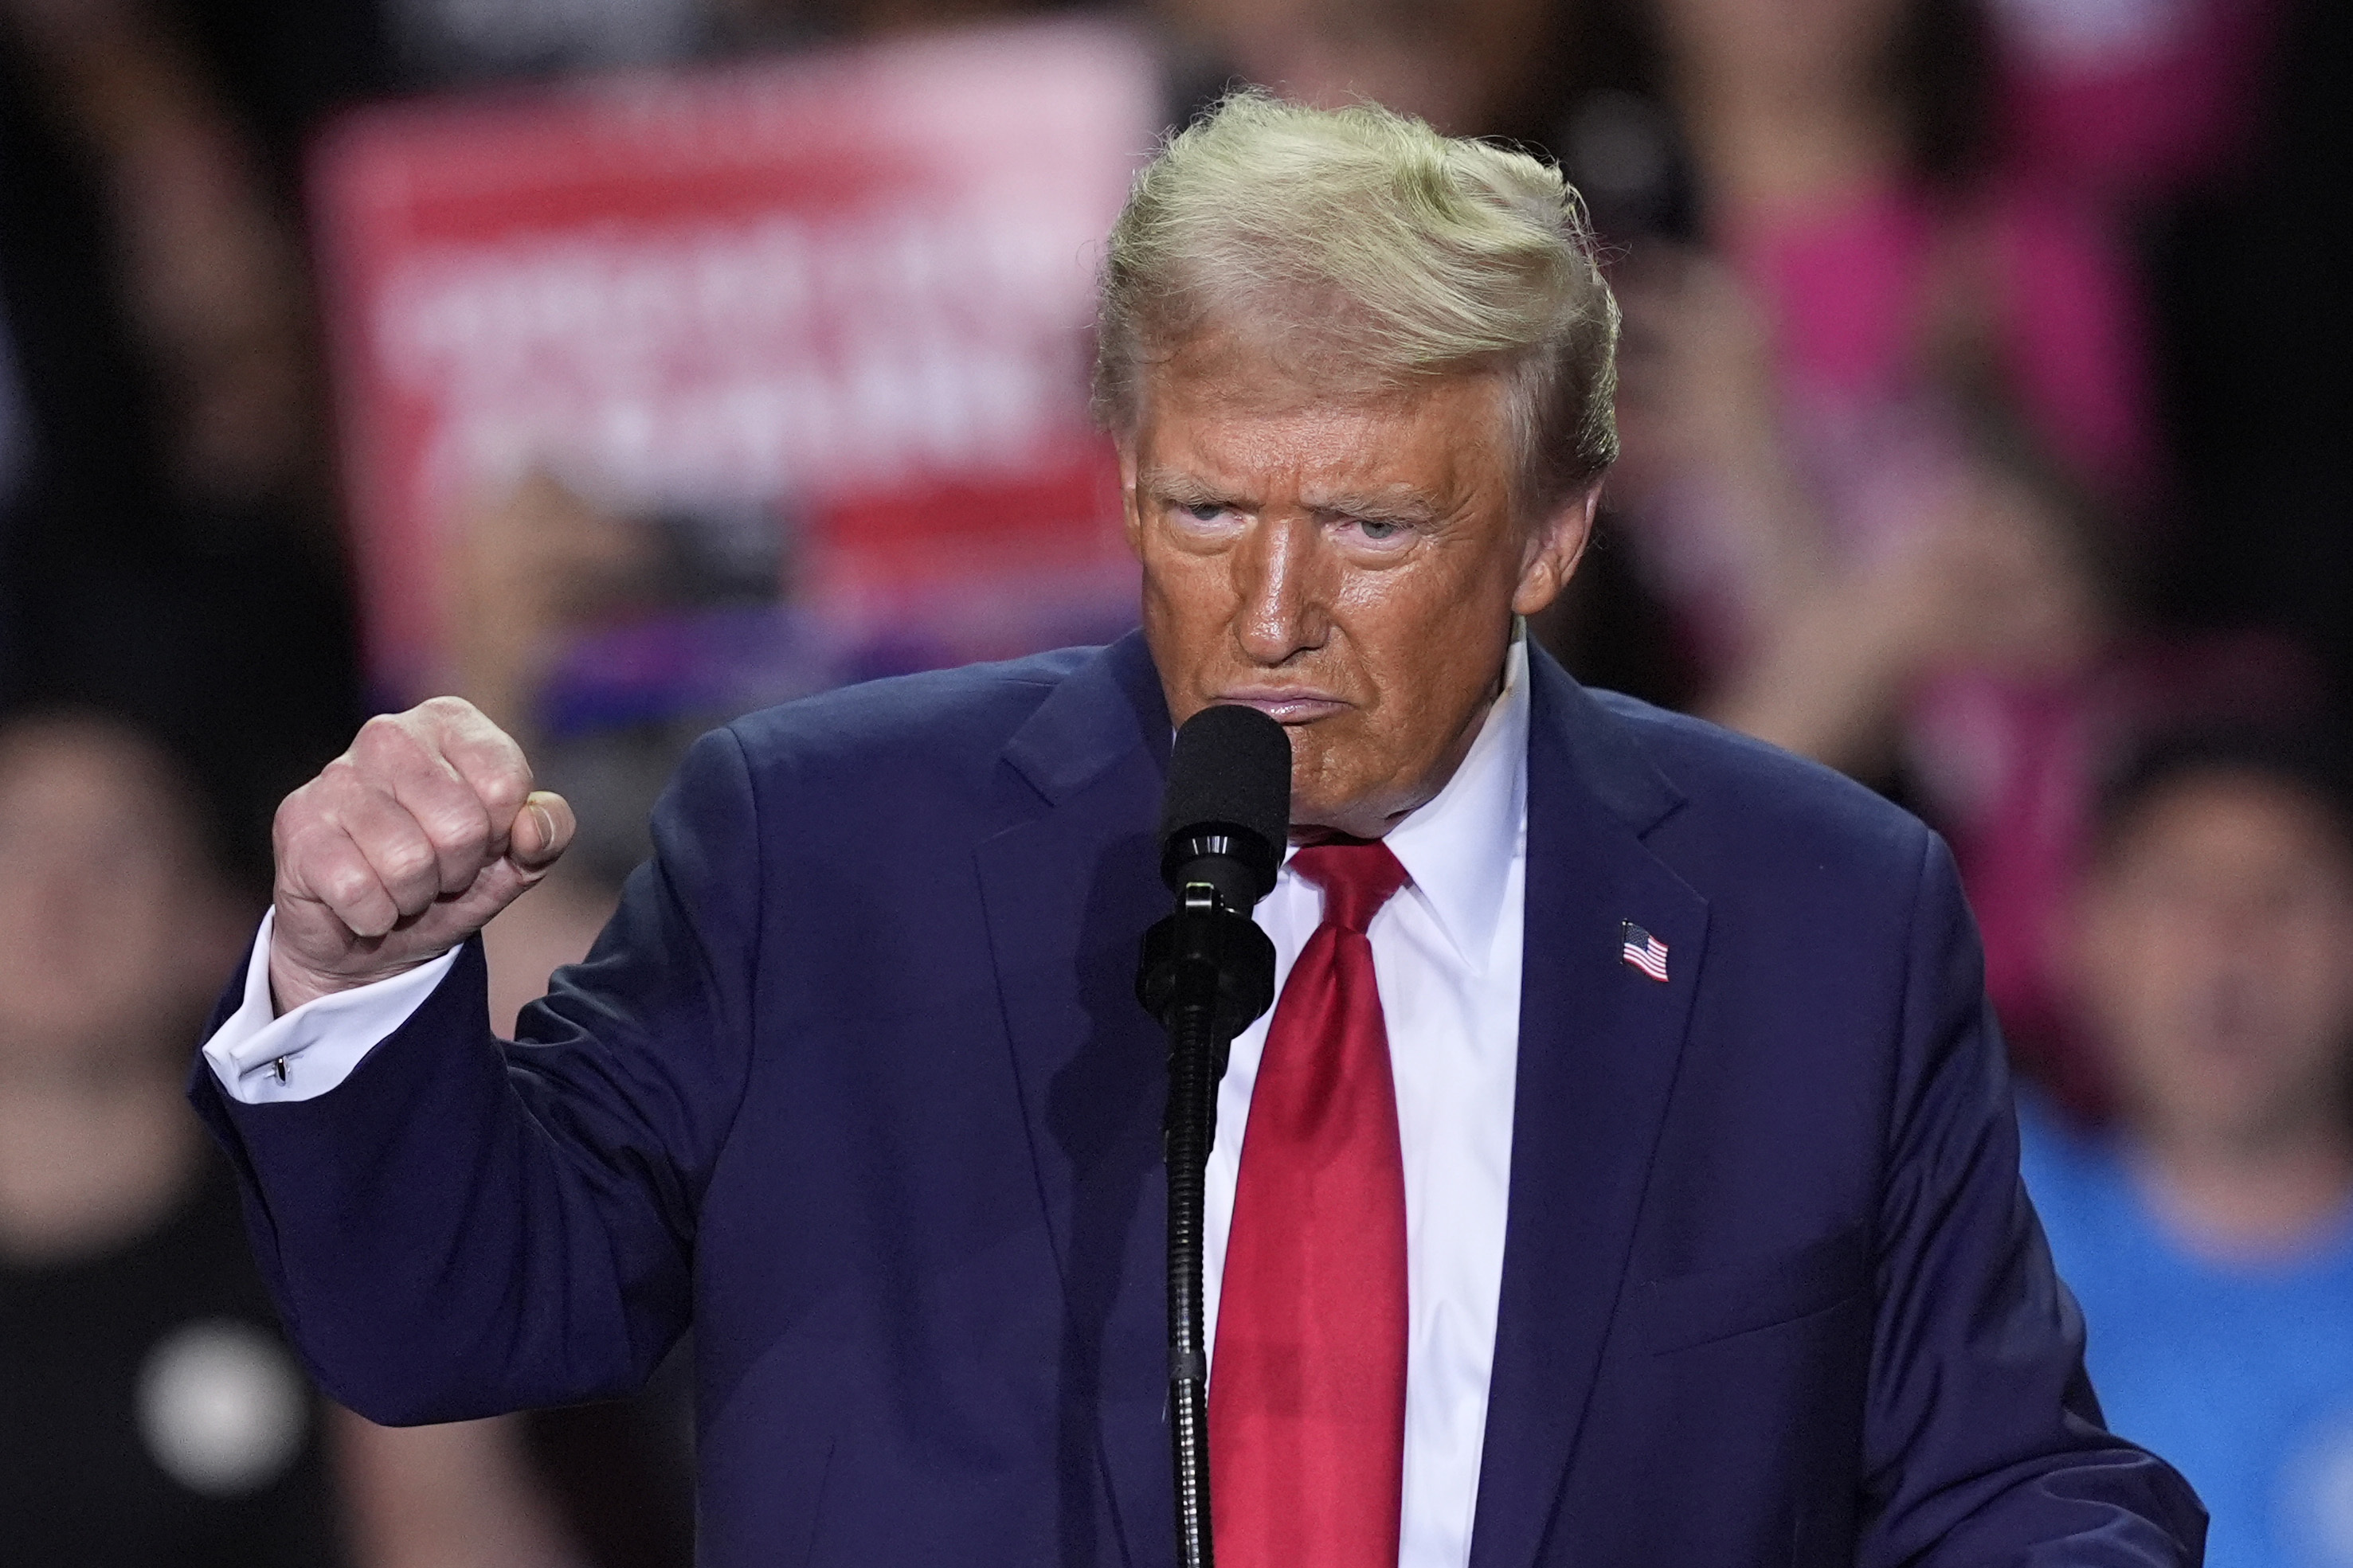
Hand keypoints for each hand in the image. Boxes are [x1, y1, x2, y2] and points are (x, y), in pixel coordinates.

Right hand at [269, 698, 574, 1012]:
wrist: (372, 933)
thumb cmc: (448, 880)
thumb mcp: (517, 859)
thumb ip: (547, 834)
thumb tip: (533, 825)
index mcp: (449, 722)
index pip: (506, 785)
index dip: (502, 836)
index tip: (481, 843)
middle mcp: (389, 734)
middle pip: (461, 826)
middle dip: (458, 871)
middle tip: (436, 872)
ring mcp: (335, 776)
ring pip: (408, 862)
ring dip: (414, 896)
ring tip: (400, 886)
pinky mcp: (295, 824)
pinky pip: (361, 891)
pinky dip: (375, 916)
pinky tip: (363, 902)